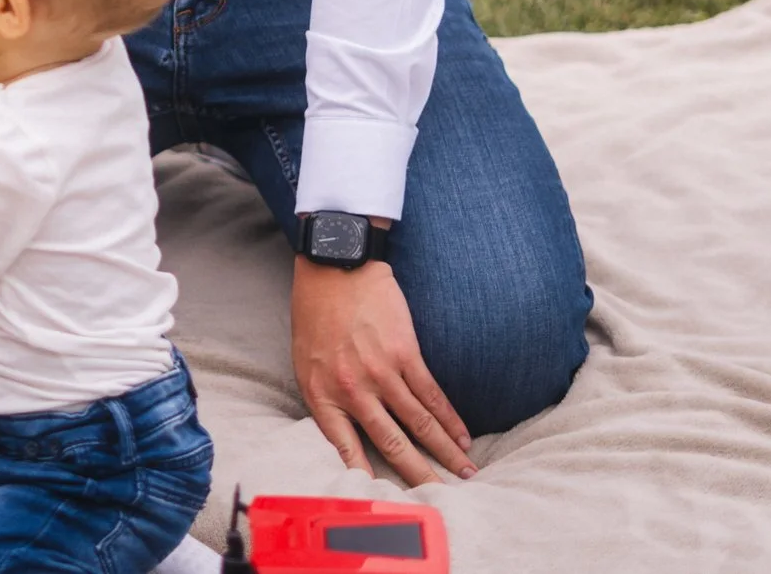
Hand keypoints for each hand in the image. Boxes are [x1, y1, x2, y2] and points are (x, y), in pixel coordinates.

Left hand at [291, 257, 474, 485]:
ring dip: (446, 452)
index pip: (343, 449)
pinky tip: (463, 437)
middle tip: (439, 500)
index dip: (365, 478)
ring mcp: (380, 372)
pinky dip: (450, 419)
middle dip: (419, 476)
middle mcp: (351, 390)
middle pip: (391, 444)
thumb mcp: (305, 361)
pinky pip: (432, 395)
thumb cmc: (315, 314)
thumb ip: (326, 398)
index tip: (382, 502)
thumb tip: (346, 435)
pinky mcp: (405, 353)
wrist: (334, 267)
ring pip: (419, 423)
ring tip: (466, 474)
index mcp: (320, 395)